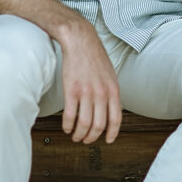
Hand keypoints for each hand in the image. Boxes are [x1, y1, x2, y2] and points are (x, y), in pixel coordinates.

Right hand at [57, 19, 121, 144]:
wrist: (81, 41)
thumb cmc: (95, 56)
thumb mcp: (110, 74)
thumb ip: (111, 92)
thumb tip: (112, 110)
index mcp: (113, 89)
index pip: (116, 119)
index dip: (112, 134)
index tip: (107, 140)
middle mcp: (101, 93)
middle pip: (98, 126)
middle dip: (92, 137)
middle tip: (86, 140)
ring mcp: (86, 92)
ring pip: (83, 124)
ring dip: (78, 134)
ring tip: (75, 136)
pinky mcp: (71, 90)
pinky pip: (69, 116)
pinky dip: (67, 126)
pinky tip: (66, 127)